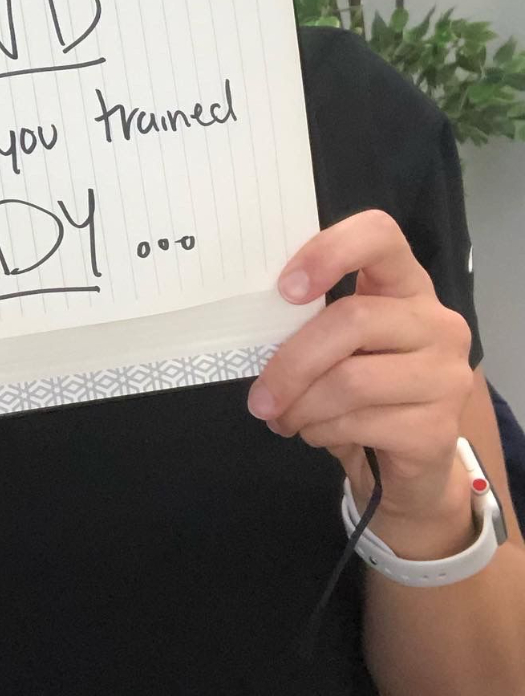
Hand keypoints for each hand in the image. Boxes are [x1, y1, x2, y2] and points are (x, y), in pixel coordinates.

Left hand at [246, 210, 474, 540]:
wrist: (409, 460)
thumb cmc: (362, 385)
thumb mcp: (337, 343)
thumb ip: (310, 321)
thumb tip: (250, 325)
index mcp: (405, 284)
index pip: (379, 235)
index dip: (329, 251)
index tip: (285, 288)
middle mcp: (436, 322)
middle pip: (353, 319)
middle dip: (292, 363)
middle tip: (260, 397)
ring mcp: (445, 375)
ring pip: (351, 381)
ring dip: (301, 405)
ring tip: (283, 418)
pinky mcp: (440, 428)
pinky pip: (361, 424)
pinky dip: (322, 432)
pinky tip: (316, 433)